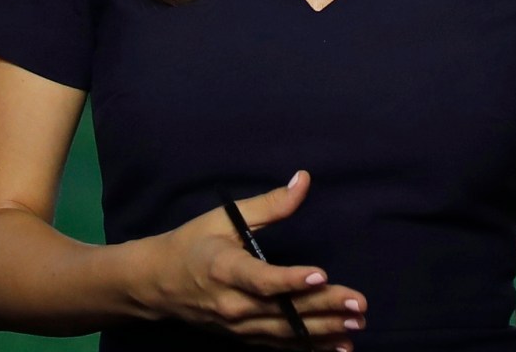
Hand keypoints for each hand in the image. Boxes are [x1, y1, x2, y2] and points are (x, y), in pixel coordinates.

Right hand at [138, 169, 368, 348]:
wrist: (156, 284)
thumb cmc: (192, 244)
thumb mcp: (223, 218)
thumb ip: (269, 205)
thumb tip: (303, 180)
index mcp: (224, 269)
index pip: (261, 279)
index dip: (290, 280)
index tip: (321, 275)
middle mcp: (232, 304)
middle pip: (283, 309)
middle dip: (324, 308)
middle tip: (359, 304)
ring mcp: (238, 327)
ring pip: (286, 332)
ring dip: (324, 331)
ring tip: (356, 326)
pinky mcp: (244, 337)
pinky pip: (281, 346)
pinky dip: (310, 348)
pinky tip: (339, 348)